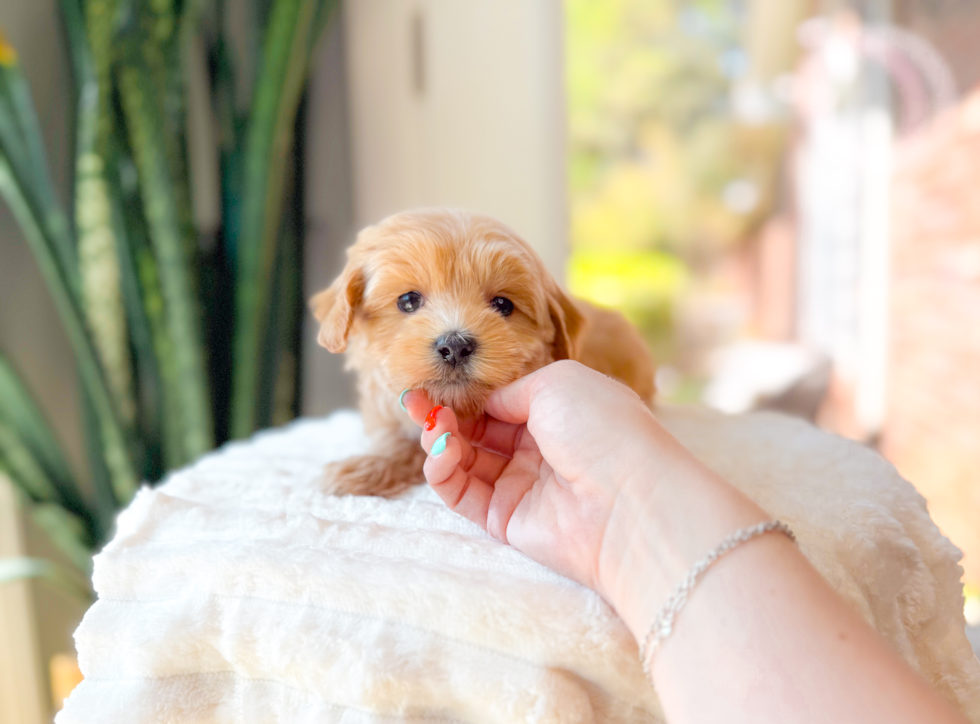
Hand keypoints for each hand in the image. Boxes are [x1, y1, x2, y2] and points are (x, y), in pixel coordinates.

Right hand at [402, 360, 683, 597]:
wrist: (631, 502)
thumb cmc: (603, 429)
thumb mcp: (557, 383)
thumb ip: (510, 390)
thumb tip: (481, 403)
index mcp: (557, 410)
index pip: (498, 400)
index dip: (465, 392)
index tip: (432, 380)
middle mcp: (538, 447)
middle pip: (476, 429)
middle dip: (443, 413)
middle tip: (413, 402)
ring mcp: (521, 484)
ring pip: (464, 460)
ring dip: (441, 440)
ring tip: (433, 428)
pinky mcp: (505, 520)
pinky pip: (462, 494)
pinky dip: (443, 472)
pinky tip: (442, 453)